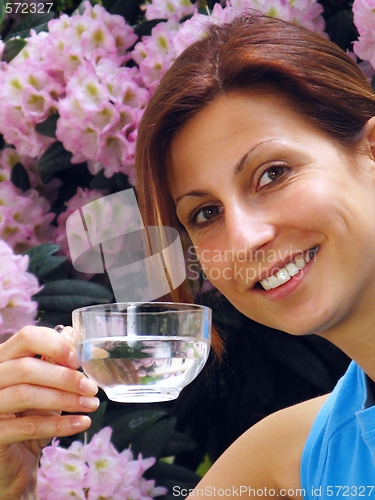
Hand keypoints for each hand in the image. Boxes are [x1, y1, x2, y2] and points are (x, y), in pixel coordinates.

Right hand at [0, 326, 98, 498]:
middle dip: (65, 377)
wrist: (17, 459)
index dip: (55, 345)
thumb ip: (56, 364)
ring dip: (65, 399)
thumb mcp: (46, 386)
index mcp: (5, 359)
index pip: (26, 337)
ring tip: (90, 405)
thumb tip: (78, 342)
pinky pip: (28, 426)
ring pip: (26, 394)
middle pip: (26, 367)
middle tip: (91, 387)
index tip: (77, 360)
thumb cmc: (31, 416)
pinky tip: (80, 423)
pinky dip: (59, 424)